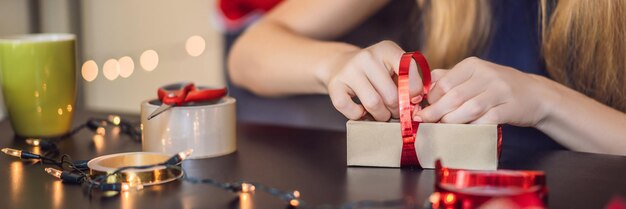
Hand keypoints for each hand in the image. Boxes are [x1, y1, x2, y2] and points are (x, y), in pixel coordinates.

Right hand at [321, 41, 422, 120]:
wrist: (340, 64)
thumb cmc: (375, 70)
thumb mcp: (393, 67)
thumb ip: (408, 81)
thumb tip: (416, 104)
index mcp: (386, 49)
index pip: (408, 71)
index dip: (414, 92)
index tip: (412, 100)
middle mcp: (367, 57)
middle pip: (391, 94)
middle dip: (397, 109)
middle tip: (396, 111)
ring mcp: (349, 70)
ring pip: (373, 104)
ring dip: (381, 115)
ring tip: (382, 114)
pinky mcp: (335, 85)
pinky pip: (352, 110)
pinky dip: (359, 115)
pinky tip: (361, 110)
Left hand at [414, 57, 554, 126]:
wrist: (535, 94)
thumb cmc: (497, 87)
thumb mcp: (473, 76)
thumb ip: (449, 79)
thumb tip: (423, 88)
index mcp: (472, 65)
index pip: (443, 82)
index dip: (430, 98)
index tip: (423, 109)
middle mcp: (486, 75)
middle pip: (453, 96)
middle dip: (436, 112)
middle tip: (425, 122)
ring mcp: (500, 91)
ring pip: (468, 109)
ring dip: (452, 121)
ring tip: (442, 128)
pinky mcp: (510, 108)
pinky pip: (486, 120)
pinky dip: (472, 127)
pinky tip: (464, 131)